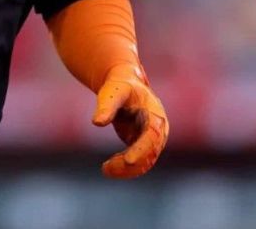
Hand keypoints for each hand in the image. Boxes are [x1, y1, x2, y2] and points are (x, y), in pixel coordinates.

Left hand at [92, 64, 168, 178]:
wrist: (124, 86)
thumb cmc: (119, 86)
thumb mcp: (113, 92)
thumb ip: (106, 106)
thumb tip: (97, 122)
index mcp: (155, 115)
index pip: (152, 135)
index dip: (142, 149)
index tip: (129, 161)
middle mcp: (158, 131)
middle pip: (149, 154)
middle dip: (130, 164)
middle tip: (106, 168)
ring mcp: (152, 140)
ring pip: (144, 163)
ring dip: (126, 170)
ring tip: (105, 169)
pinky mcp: (143, 146)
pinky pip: (137, 163)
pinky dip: (124, 167)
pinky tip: (109, 166)